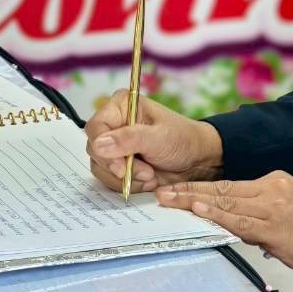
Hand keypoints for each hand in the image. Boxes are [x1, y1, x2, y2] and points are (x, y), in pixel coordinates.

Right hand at [86, 90, 223, 194]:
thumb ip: (129, 139)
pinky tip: (147, 180)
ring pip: (100, 167)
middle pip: (95, 150)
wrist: (197, 161)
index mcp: (121, 106)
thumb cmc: (183, 140)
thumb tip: (99, 144)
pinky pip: (109, 179)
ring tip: (150, 176)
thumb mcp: (159, 138)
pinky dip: (128, 184)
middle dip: (120, 167)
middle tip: (146, 173)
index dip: (103, 149)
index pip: (95, 127)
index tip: (121, 167)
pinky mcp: (119, 165)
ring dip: (126, 178)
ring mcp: (115, 146)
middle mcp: (114, 124)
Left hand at [156, 172, 292, 279]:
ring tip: (171, 200)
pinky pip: (239, 220)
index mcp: (273, 181)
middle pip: (221, 188)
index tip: (180, 188)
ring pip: (225, 201)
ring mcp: (270, 207)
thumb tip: (236, 218)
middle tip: (164, 191)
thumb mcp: (289, 205)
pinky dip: (217, 214)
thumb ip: (261, 208)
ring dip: (194, 201)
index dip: (201, 186)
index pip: (229, 183)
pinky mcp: (272, 227)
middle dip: (189, 190)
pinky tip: (199, 210)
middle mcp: (270, 189)